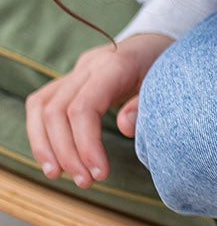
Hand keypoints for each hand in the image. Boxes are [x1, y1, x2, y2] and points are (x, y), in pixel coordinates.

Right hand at [25, 31, 174, 187]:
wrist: (156, 43)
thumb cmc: (165, 66)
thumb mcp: (167, 83)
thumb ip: (146, 104)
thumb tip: (124, 126)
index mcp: (114, 65)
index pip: (83, 107)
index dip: (86, 145)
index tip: (100, 173)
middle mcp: (88, 66)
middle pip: (57, 111)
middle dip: (67, 153)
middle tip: (86, 182)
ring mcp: (75, 71)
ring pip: (41, 108)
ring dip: (46, 147)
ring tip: (61, 176)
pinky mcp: (68, 80)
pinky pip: (41, 105)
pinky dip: (40, 133)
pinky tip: (52, 159)